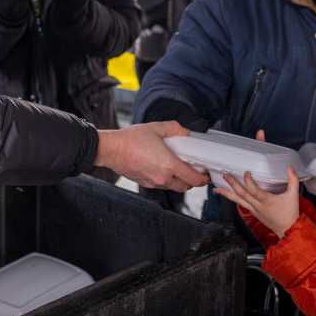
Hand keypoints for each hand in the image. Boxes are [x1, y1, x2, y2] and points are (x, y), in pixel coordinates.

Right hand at [94, 121, 208, 191]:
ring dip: (179, 181)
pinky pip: (161, 186)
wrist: (111, 150)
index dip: (203, 178)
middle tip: (194, 171)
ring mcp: (153, 183)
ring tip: (178, 169)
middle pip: (186, 187)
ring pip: (173, 187)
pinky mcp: (145, 183)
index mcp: (169, 165)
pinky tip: (163, 168)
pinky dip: (166, 180)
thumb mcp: (156, 128)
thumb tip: (185, 132)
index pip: (193, 179)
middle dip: (192, 181)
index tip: (205, 173)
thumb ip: (175, 129)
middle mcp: (163, 177)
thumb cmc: (130, 140)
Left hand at [215, 165, 300, 238]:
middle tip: (225, 175)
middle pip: (242, 195)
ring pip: (238, 201)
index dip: (249, 182)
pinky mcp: (253, 213)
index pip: (254, 191)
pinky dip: (233, 199)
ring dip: (227, 194)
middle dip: (232, 184)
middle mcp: (258, 206)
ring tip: (217, 189)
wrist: (288, 230)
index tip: (246, 173)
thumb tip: (289, 167)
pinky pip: (241, 204)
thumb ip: (292, 180)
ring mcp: (254, 210)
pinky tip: (227, 194)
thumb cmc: (290, 214)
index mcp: (267, 201)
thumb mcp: (293, 195)